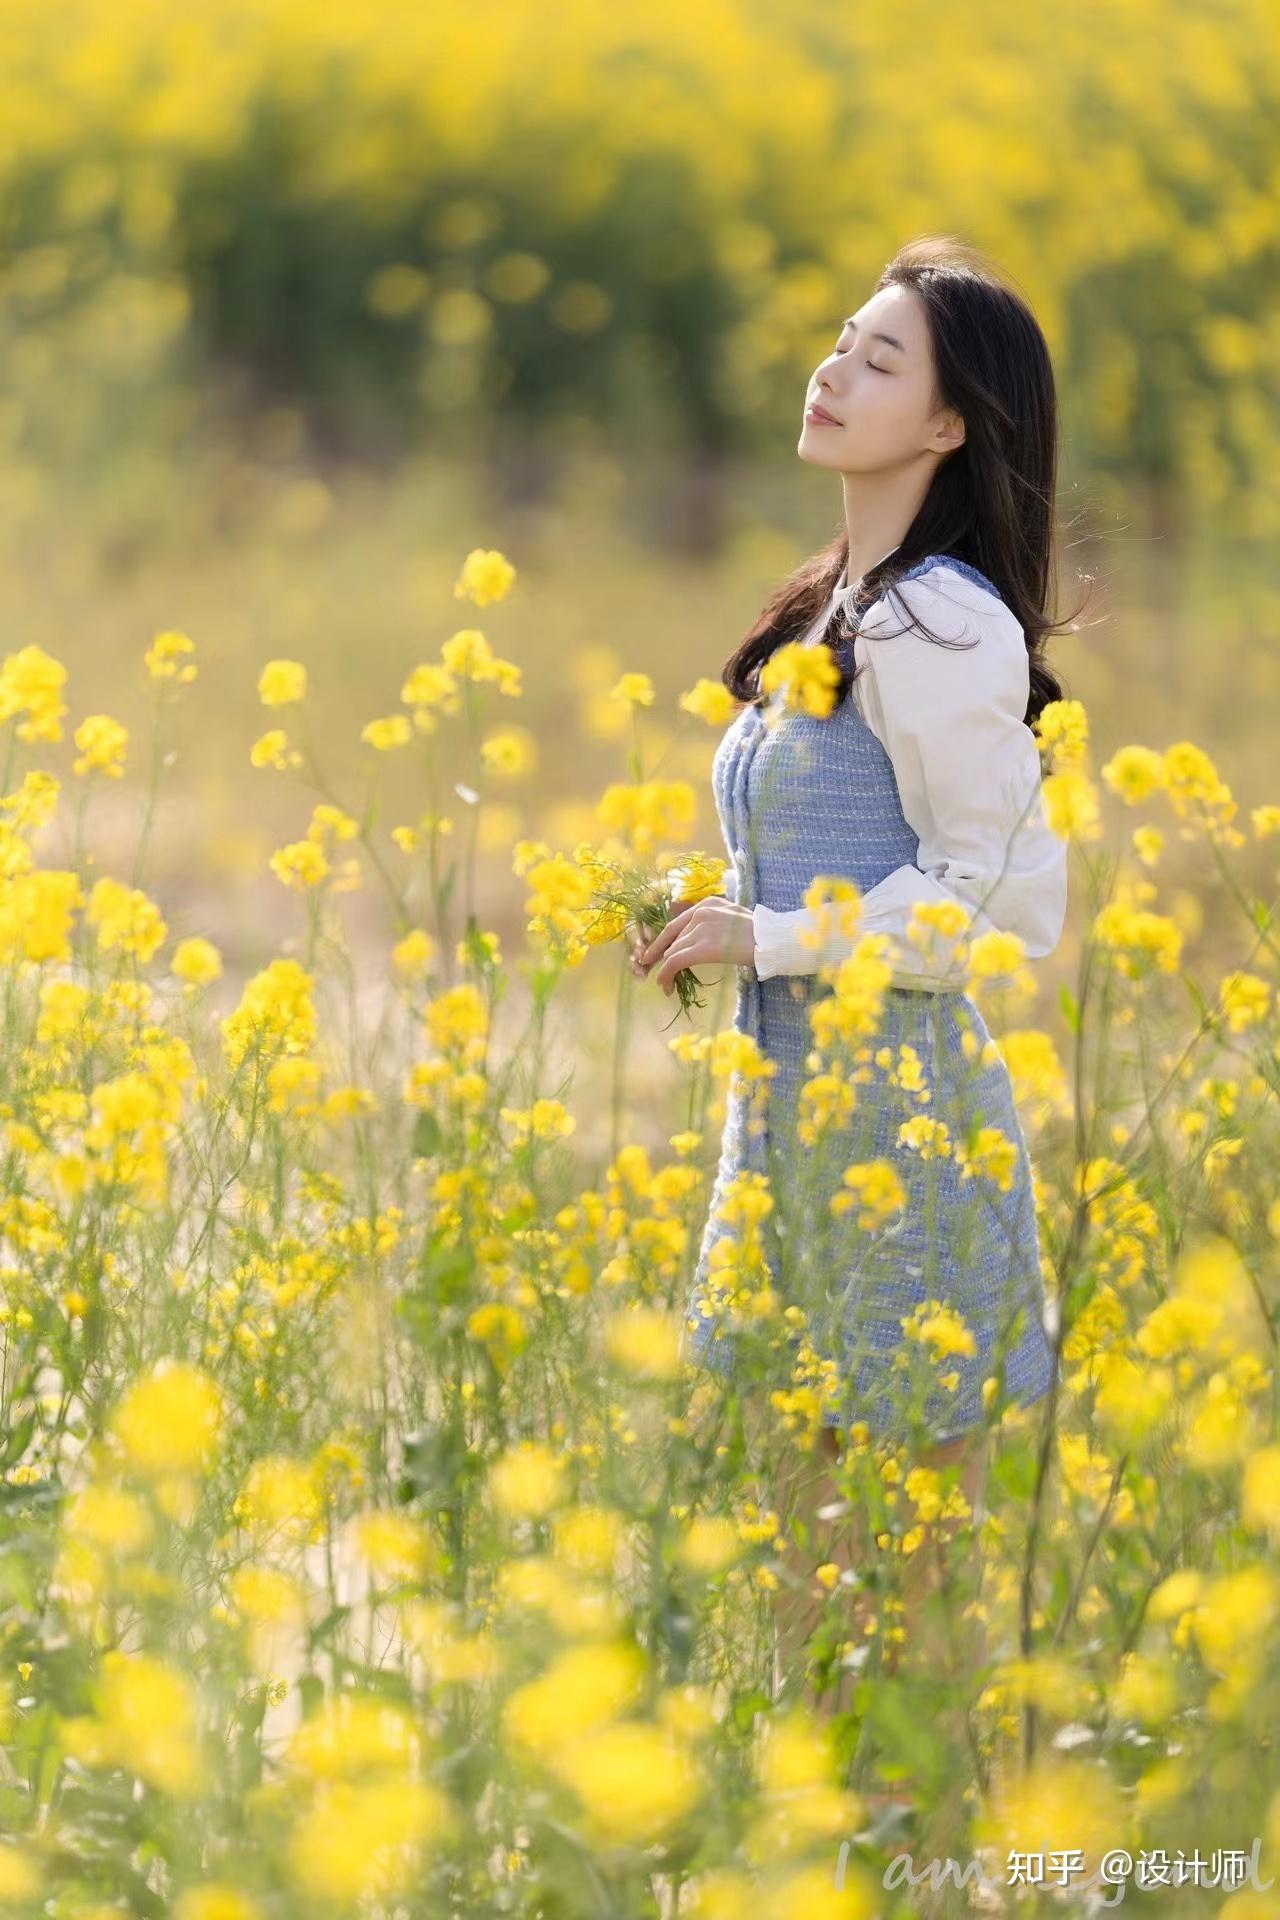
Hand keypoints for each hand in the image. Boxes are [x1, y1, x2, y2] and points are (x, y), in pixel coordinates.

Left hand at [630, 895, 755, 995]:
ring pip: (672, 952)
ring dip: (665, 971)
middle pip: (671, 938)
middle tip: (649, 969)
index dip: (662, 941)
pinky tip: (667, 987)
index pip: (676, 923)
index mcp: (707, 904)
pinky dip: (666, 975)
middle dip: (659, 956)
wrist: (772, 940)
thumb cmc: (760, 934)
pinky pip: (675, 962)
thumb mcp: (733, 918)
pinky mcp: (702, 948)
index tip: (652, 953)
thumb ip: (713, 923)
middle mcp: (700, 913)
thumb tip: (697, 940)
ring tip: (666, 985)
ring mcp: (700, 929)